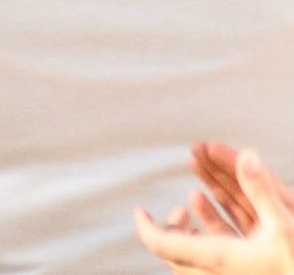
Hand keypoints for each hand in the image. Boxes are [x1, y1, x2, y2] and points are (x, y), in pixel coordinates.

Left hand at [137, 147, 293, 274]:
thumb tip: (248, 156)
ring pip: (196, 257)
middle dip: (171, 228)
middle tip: (179, 212)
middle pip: (176, 255)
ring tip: (195, 200)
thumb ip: (261, 191)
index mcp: (217, 258)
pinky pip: (216, 260)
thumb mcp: (284, 227)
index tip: (139, 210)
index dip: (146, 228)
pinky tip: (217, 221)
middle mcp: (218, 272)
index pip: (163, 245)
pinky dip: (211, 237)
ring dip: (191, 229)